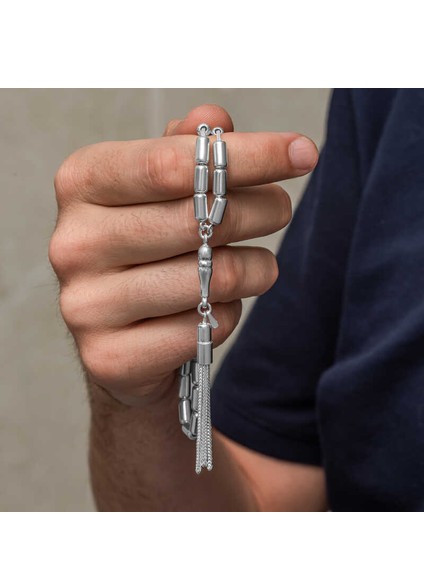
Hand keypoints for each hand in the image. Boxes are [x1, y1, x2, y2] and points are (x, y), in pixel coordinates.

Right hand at [49, 104, 317, 406]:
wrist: (123, 339)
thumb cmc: (149, 252)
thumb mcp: (160, 191)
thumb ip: (184, 151)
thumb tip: (213, 119)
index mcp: (83, 184)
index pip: (172, 163)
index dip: (248, 155)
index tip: (302, 152)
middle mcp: (74, 242)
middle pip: (199, 218)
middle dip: (263, 209)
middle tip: (280, 208)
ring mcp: (86, 305)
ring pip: (211, 278)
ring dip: (254, 269)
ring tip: (257, 265)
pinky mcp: (110, 357)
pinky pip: (203, 329)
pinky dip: (228, 316)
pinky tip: (214, 310)